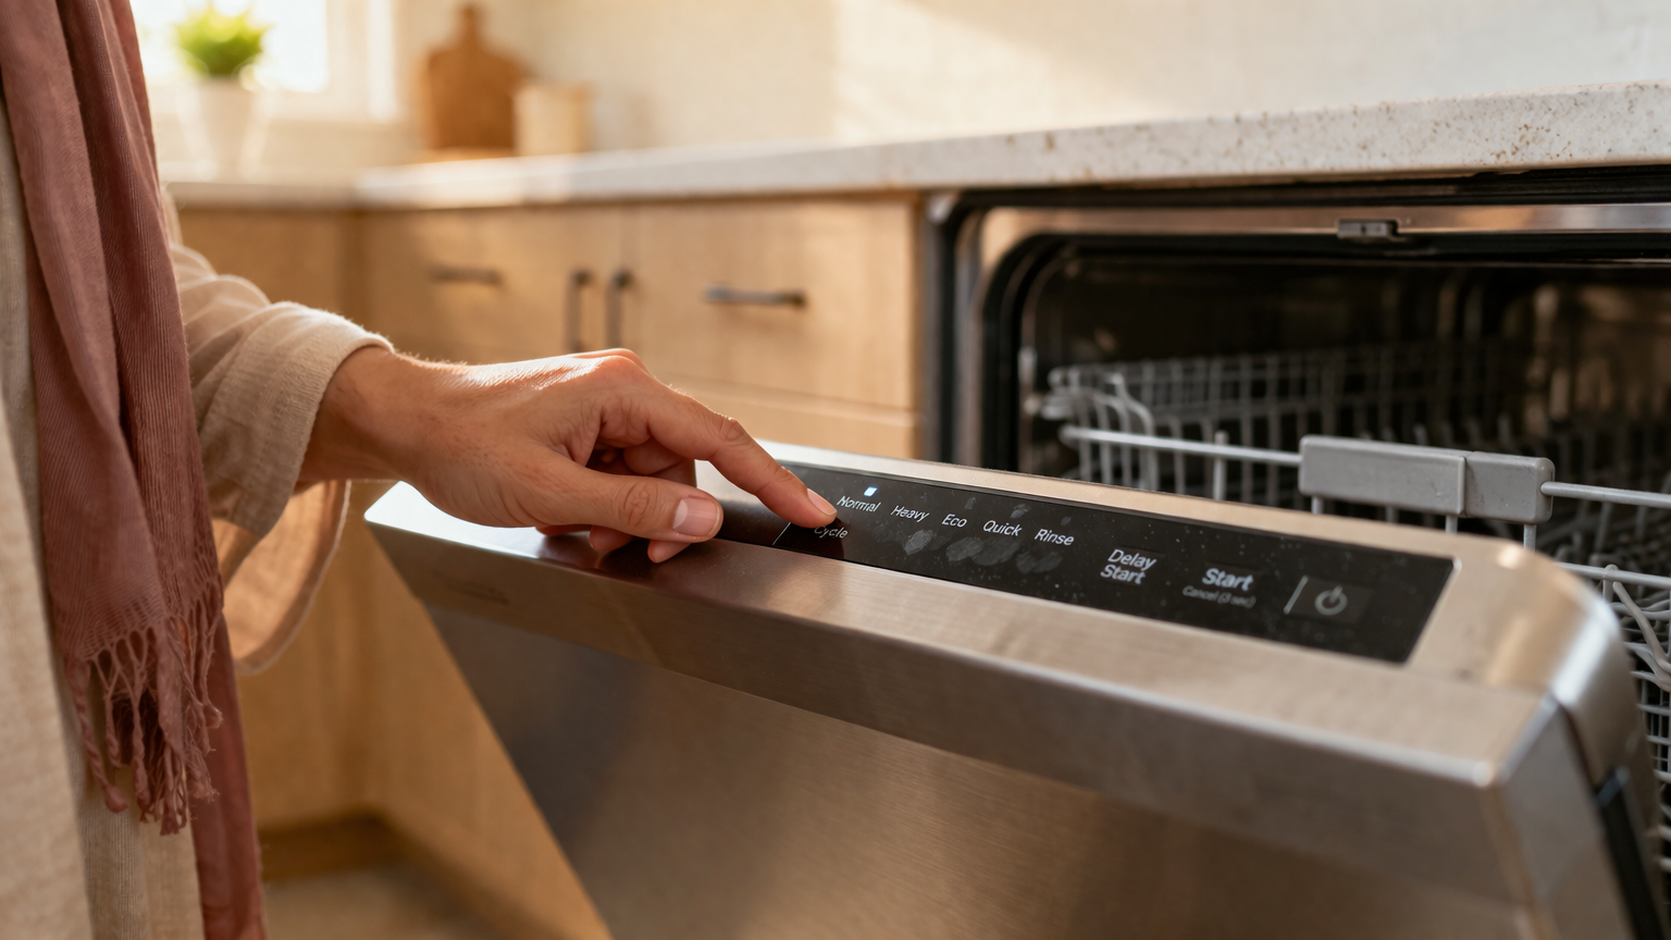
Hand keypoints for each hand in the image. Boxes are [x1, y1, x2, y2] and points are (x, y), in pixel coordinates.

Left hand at [300, 347, 836, 561]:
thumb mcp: (552, 494)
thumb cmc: (463, 444)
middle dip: (660, 519)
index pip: (719, 439)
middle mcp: (625, 387)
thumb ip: (635, 511)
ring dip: (627, 517)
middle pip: (684, 469)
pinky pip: (626, 475)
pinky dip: (607, 506)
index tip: (811, 512)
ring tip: (575, 529)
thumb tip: (703, 522)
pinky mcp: (592, 422)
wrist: (408, 421)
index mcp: (624, 389)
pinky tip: (570, 515)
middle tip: (620, 550)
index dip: (772, 480)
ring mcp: (608, 405)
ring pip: (655, 480)